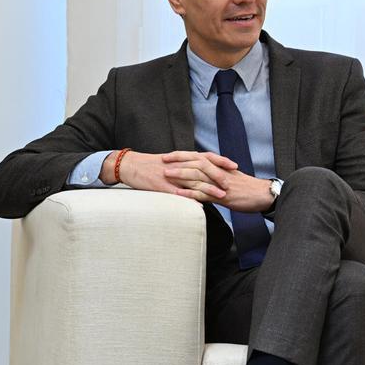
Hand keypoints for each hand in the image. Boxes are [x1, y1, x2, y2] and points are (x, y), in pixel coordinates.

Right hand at [103, 150, 233, 195]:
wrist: (129, 166)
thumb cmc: (149, 166)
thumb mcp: (169, 163)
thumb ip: (185, 167)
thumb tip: (198, 173)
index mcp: (182, 159)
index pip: (205, 157)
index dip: (220, 161)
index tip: (234, 166)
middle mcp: (179, 165)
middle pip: (203, 169)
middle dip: (219, 175)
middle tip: (233, 182)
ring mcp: (171, 176)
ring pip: (194, 182)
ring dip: (209, 189)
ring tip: (222, 196)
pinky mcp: (162, 186)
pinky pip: (178, 194)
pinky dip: (189, 199)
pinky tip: (199, 206)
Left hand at [161, 151, 274, 211]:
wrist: (262, 195)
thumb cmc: (245, 187)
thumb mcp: (229, 177)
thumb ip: (215, 174)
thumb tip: (201, 175)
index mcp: (219, 166)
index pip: (197, 156)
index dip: (182, 155)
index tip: (168, 155)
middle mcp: (218, 172)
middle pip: (195, 162)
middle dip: (178, 161)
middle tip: (162, 161)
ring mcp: (220, 183)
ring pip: (197, 176)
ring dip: (181, 175)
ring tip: (166, 175)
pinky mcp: (222, 196)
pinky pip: (204, 194)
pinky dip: (190, 193)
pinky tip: (179, 194)